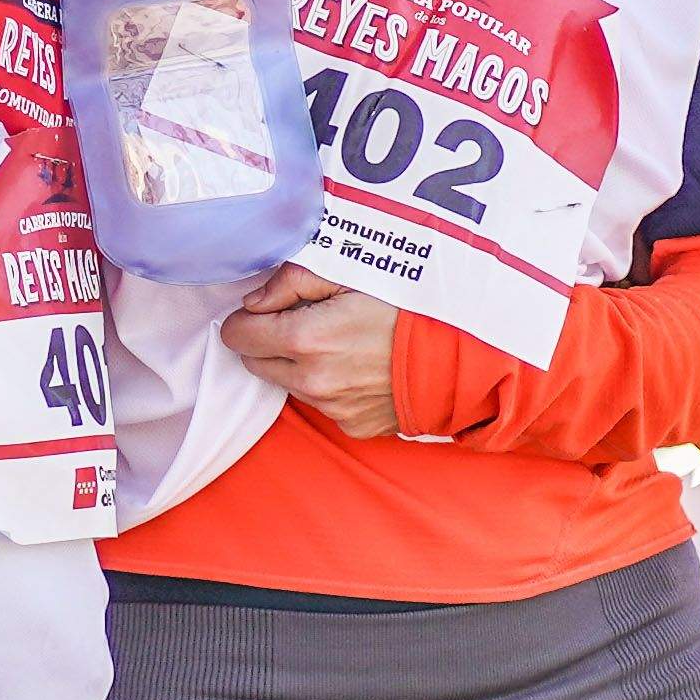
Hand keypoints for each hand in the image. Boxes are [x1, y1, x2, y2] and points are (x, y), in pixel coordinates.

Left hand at [221, 264, 403, 441]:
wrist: (461, 353)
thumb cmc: (409, 306)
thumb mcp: (350, 274)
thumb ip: (293, 281)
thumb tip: (254, 301)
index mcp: (306, 339)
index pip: (238, 336)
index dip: (246, 319)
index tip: (264, 309)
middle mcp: (313, 380)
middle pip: (255, 363)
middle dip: (266, 341)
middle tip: (300, 321)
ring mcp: (332, 408)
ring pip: (288, 384)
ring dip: (297, 364)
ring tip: (338, 341)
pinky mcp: (352, 425)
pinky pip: (322, 403)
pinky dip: (328, 385)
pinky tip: (358, 365)